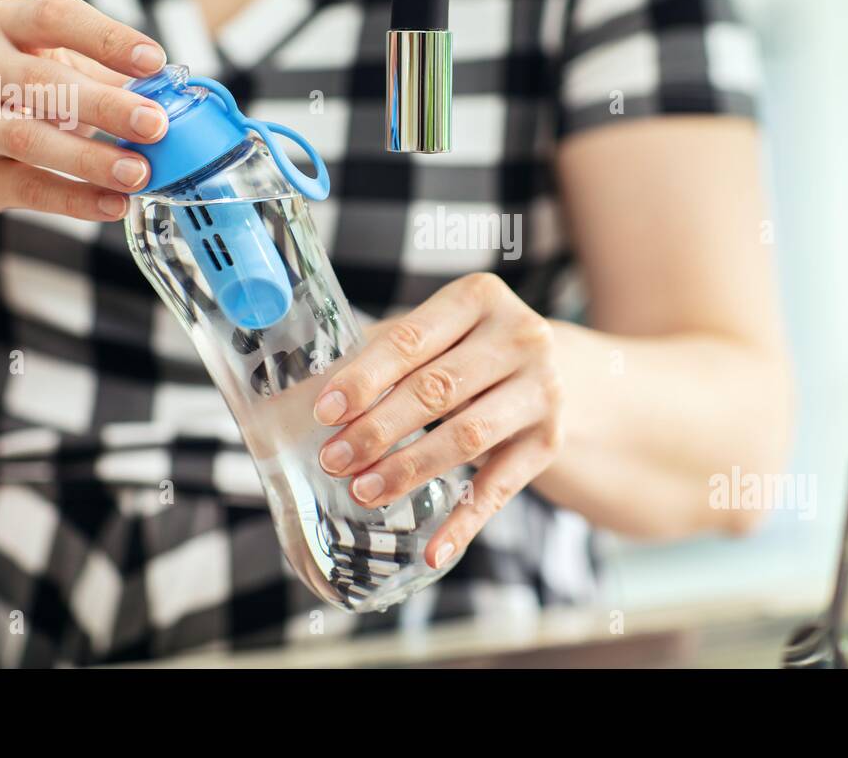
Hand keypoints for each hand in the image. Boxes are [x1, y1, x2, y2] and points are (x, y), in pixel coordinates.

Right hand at [0, 0, 169, 220]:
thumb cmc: (22, 95)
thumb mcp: (56, 66)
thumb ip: (107, 75)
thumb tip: (171, 96)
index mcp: (5, 24)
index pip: (55, 16)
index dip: (108, 38)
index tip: (156, 61)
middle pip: (43, 82)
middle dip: (105, 105)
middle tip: (155, 124)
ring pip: (30, 138)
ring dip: (90, 158)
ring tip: (139, 172)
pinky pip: (29, 189)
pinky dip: (76, 200)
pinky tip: (114, 205)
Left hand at [313, 273, 564, 570]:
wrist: (553, 370)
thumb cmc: (466, 350)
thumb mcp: (433, 335)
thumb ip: (377, 356)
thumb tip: (293, 397)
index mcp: (479, 297)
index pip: (411, 340)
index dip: (364, 379)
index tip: (324, 413)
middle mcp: (521, 337)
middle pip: (437, 389)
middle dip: (378, 429)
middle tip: (333, 459)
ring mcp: (541, 390)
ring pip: (467, 435)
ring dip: (409, 468)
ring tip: (364, 490)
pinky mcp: (548, 441)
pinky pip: (500, 487)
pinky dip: (464, 522)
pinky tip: (432, 550)